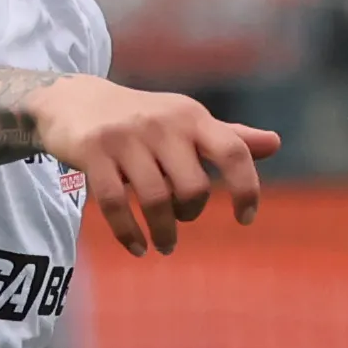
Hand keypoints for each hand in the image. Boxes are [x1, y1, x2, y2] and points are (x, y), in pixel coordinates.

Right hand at [29, 76, 280, 255]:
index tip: (246, 219)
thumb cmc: (142, 118)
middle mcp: (162, 124)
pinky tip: (138, 248)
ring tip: (164, 246)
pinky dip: (129, 234)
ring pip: (156, 199)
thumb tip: (276, 143)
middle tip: (182, 220)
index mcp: (191, 117)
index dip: (247, 188)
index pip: (233, 151)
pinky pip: (116, 203)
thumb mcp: (185, 121)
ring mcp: (125, 137)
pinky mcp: (93, 152)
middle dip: (191, 213)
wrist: (72, 99)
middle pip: (193, 187)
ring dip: (164, 232)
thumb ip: (228, 137)